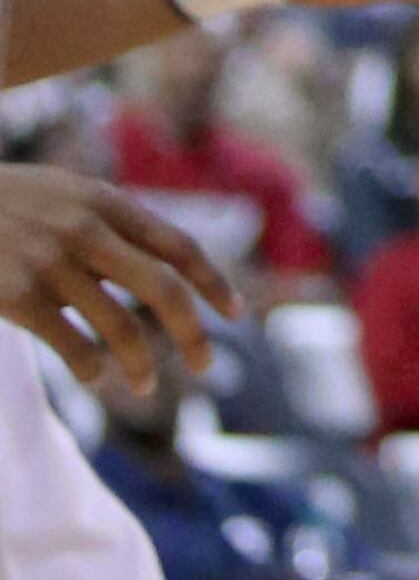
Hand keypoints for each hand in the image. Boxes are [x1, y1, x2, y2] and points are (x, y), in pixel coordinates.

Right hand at [0, 165, 235, 399]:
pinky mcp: (19, 294)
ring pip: (119, 324)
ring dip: (139, 363)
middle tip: (207, 364)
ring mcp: (53, 262)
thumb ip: (107, 222)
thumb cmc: (7, 204)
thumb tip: (155, 263)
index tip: (235, 313)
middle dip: (192, 330)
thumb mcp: (65, 193)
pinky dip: (92, 365)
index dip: (212, 281)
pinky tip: (96, 375)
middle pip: (162, 287)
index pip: (177, 244)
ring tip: (144, 385)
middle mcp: (88, 228)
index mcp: (106, 202)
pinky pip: (70, 342)